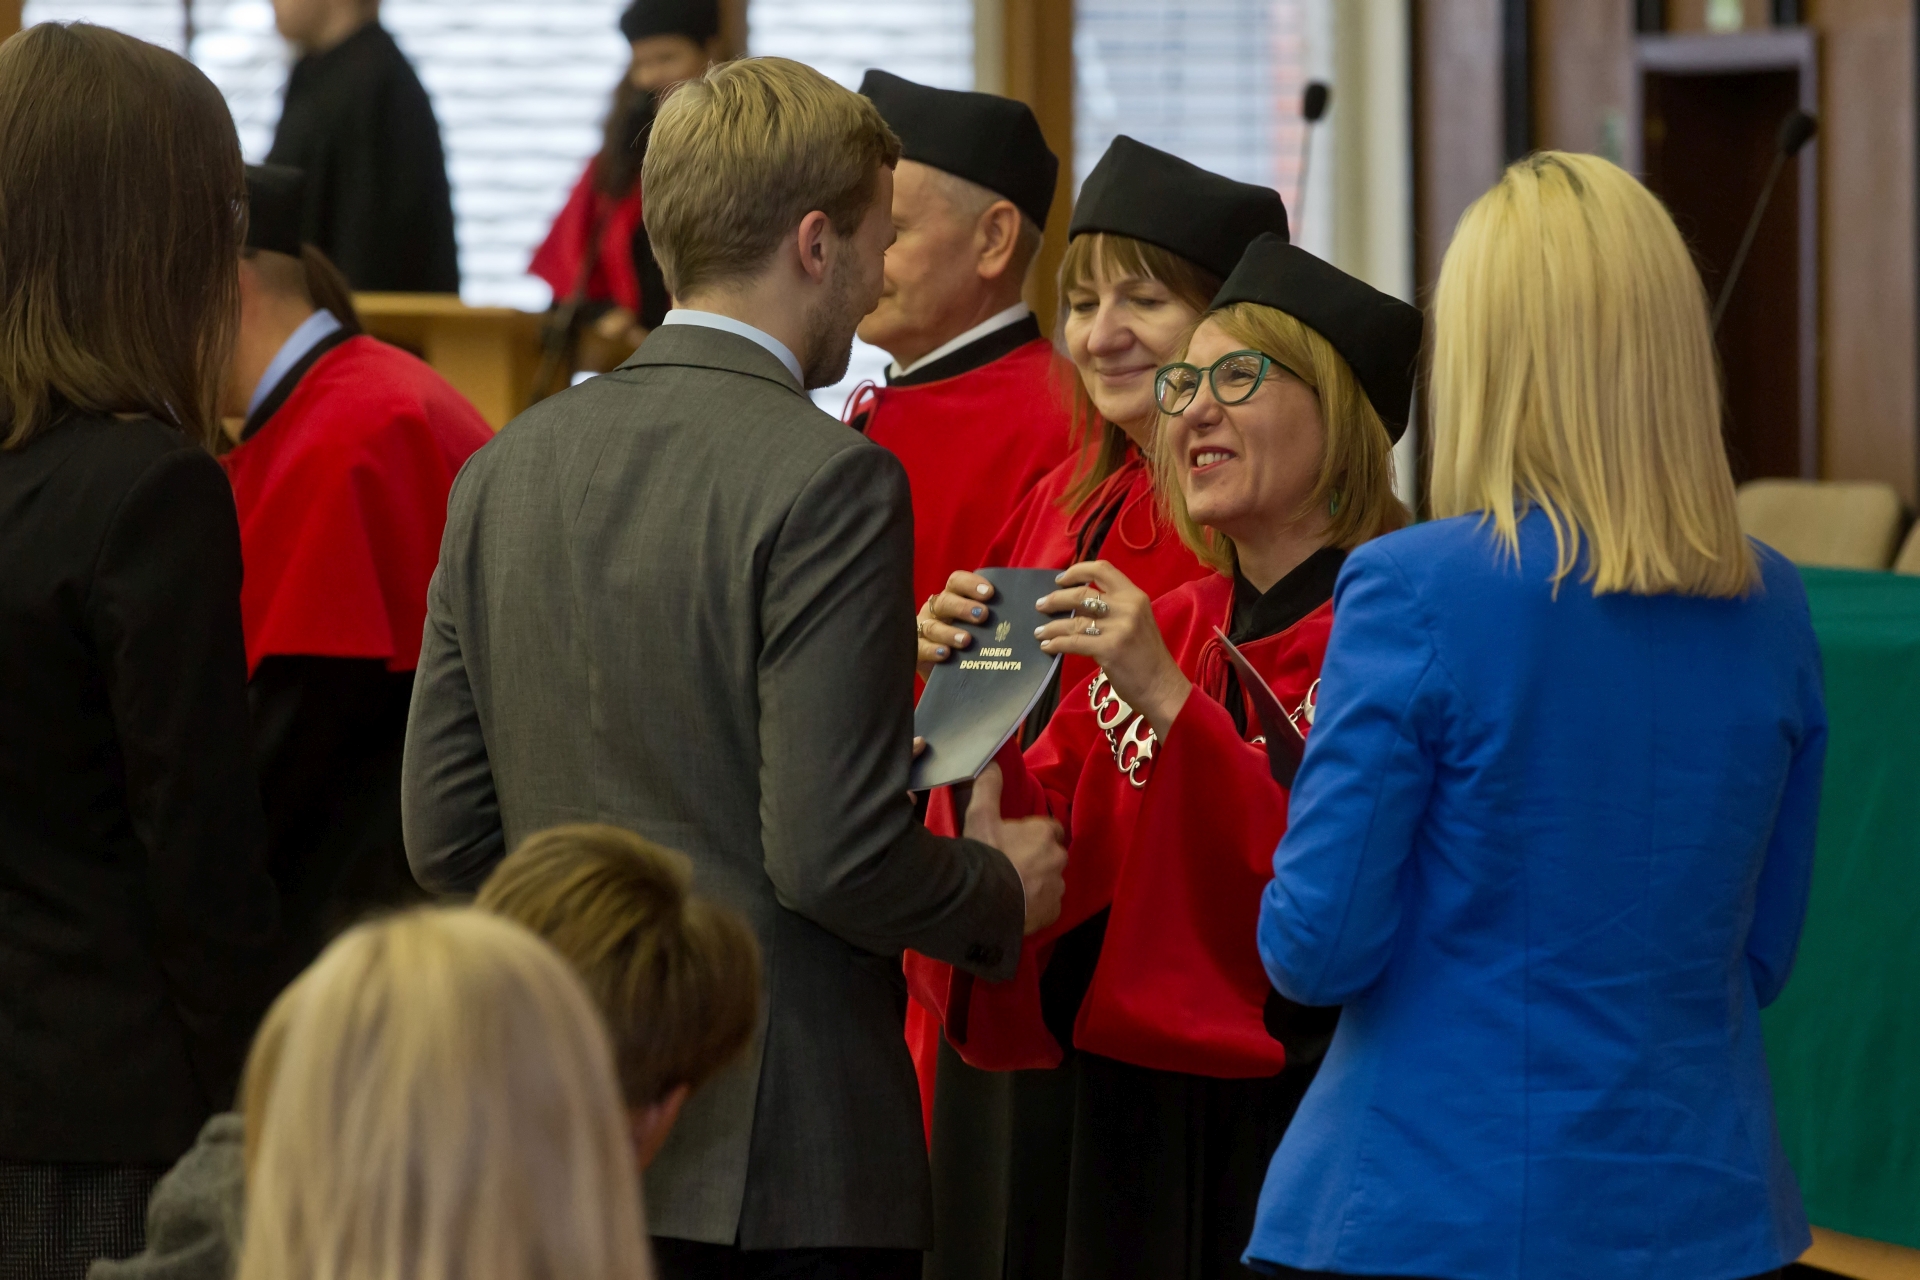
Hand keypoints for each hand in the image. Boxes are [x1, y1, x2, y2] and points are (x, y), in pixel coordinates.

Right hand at [915, 570, 997, 678]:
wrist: (955, 679)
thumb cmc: (975, 646)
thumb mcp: (986, 630)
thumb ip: (999, 620)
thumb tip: (1031, 613)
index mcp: (952, 598)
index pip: (957, 582)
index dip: (971, 584)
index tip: (990, 593)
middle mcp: (936, 611)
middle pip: (945, 601)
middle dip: (964, 607)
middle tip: (983, 615)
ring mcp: (923, 630)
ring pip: (932, 626)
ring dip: (950, 632)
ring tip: (967, 640)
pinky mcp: (916, 651)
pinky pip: (919, 647)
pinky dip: (932, 650)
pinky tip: (945, 654)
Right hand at [964, 763, 1066, 935]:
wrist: (984, 902)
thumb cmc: (985, 856)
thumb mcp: (981, 817)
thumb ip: (988, 787)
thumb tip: (992, 763)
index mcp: (1044, 833)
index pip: (1049, 829)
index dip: (1033, 835)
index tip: (1016, 842)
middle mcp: (1057, 858)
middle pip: (1050, 856)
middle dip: (1036, 860)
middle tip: (1010, 866)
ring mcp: (1057, 887)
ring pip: (1050, 881)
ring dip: (1036, 883)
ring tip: (1011, 889)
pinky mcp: (1053, 911)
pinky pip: (1047, 906)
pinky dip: (1036, 906)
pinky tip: (1017, 906)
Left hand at [1035, 561, 1191, 737]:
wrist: (1162, 686)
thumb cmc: (1147, 656)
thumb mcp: (1137, 621)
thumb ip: (1114, 609)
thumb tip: (1076, 604)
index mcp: (1134, 596)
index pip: (1102, 570)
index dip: (1077, 571)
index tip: (1060, 579)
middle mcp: (1127, 607)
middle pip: (1081, 593)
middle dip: (1056, 599)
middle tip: (1041, 605)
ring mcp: (1118, 628)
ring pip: (1073, 620)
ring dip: (1051, 626)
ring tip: (1040, 631)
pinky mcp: (1108, 649)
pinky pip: (1073, 641)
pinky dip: (1056, 643)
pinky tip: (1048, 646)